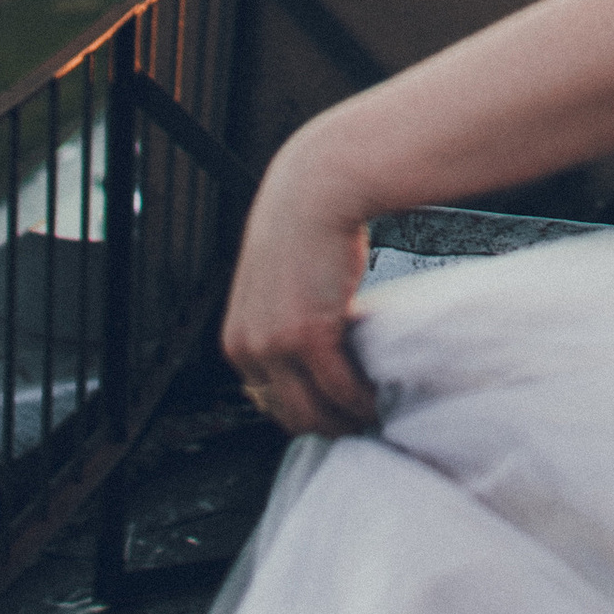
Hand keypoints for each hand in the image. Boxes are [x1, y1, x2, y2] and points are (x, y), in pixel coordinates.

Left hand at [222, 146, 379, 438]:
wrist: (317, 188)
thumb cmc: (303, 226)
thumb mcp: (275, 283)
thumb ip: (282, 318)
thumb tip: (314, 345)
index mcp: (237, 340)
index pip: (266, 401)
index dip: (303, 412)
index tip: (331, 412)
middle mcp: (249, 348)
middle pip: (289, 415)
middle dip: (326, 425)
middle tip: (357, 424)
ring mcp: (277, 344)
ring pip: (314, 410)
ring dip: (345, 421)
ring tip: (371, 416)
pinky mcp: (310, 335)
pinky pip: (340, 386)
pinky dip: (361, 401)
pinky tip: (376, 399)